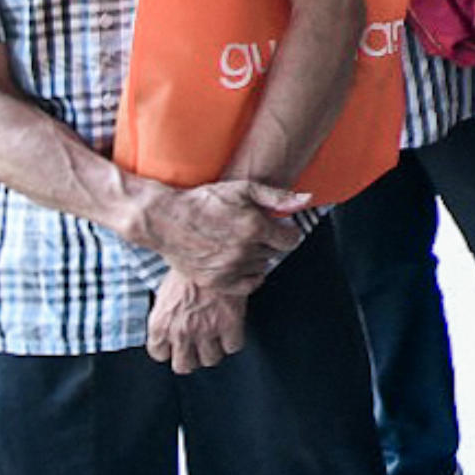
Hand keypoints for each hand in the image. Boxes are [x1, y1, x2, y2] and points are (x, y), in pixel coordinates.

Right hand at [136, 176, 308, 289]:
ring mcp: (228, 268)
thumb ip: (277, 197)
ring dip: (256, 258)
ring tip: (239, 245)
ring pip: (261, 268)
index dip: (285, 232)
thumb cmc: (206, 200)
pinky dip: (247, 276)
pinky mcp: (215, 281)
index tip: (276, 229)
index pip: (291, 240)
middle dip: (267, 242)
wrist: (166, 219)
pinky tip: (238, 263)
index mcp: (254, 227)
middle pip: (274, 253)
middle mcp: (243, 250)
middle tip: (250, 234)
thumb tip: (308, 200)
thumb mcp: (244, 188)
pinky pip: (248, 286)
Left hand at [147, 273, 249, 373]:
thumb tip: (171, 323)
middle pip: (184, 366)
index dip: (169, 349)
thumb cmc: (187, 267)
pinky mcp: (230, 324)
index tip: (176, 344)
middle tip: (198, 347)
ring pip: (210, 360)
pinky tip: (231, 329)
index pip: (159, 354)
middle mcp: (180, 332)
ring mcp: (206, 330)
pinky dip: (233, 340)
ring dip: (213, 350)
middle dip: (191, 358)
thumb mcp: (164, 292)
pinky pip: (233, 346)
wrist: (211, 251)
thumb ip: (165, 314)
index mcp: (159, 324)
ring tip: (216, 337)